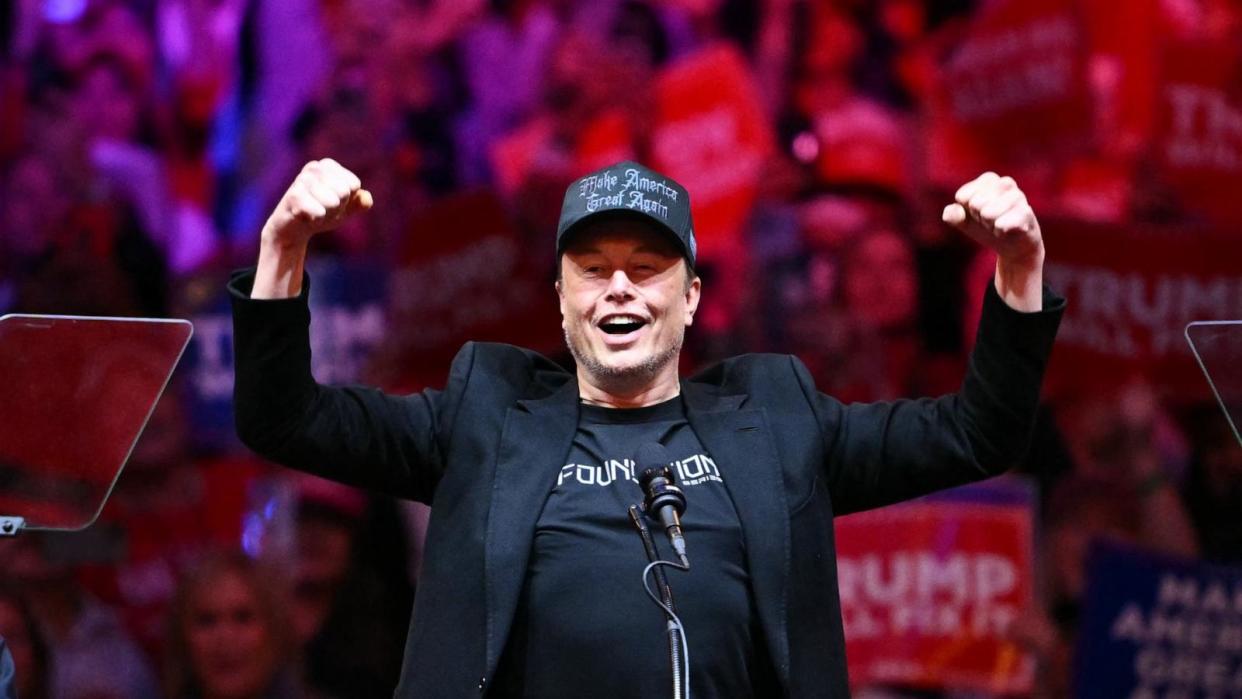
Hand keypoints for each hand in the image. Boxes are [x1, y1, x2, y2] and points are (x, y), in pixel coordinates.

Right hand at [250, 159, 370, 298]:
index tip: (333, 203)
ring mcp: (301, 180)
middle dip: (338, 207)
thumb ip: (360, 202)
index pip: (353, 184)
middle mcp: (314, 168)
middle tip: (322, 209)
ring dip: (328, 214)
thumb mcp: (345, 208)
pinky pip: (319, 211)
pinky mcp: (293, 196)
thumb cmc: (320, 213)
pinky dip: (318, 219)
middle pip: (345, 192)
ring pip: (333, 201)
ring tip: (315, 213)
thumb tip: (367, 199)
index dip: (347, 200)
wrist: (292, 230)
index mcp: (327, 165)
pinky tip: (307, 218)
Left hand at [942, 172, 1042, 263]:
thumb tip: (954, 211)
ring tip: (1000, 224)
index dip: (967, 211)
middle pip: (975, 204)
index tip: (978, 214)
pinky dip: (1000, 232)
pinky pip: (1001, 225)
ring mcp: (1018, 197)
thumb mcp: (964, 222)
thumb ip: (952, 215)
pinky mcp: (1027, 213)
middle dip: (979, 218)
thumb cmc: (987, 228)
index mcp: (989, 179)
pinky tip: (1009, 230)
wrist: (1013, 247)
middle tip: (991, 221)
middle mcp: (1005, 183)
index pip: (962, 196)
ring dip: (990, 225)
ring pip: (988, 213)